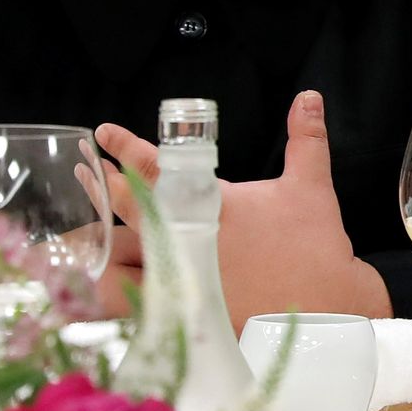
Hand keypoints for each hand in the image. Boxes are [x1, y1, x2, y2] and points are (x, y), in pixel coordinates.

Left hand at [94, 90, 393, 331]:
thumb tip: (307, 96)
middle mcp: (189, 241)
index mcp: (212, 204)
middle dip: (104, 188)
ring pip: (120, 262)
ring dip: (100, 243)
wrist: (327, 310)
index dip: (126, 147)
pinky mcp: (182, 314)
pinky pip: (132, 305)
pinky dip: (113, 292)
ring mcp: (182, 280)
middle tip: (90, 174)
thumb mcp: (312, 185)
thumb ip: (306, 137)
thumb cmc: (316, 246)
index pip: (157, 167)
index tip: (104, 133)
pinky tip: (102, 282)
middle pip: (129, 210)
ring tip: (85, 231)